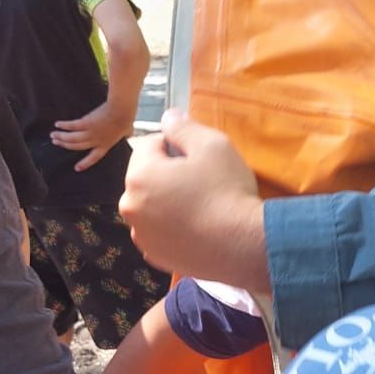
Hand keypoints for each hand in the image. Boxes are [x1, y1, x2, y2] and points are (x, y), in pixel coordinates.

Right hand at [51, 102, 134, 171]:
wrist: (121, 110)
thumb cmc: (126, 119)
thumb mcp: (127, 131)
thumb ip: (125, 135)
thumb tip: (128, 134)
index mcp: (105, 145)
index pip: (94, 158)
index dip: (85, 163)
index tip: (76, 168)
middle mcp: (95, 141)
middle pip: (77, 146)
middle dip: (65, 145)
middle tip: (56, 143)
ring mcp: (90, 133)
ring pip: (72, 138)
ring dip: (61, 137)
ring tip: (53, 136)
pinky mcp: (86, 123)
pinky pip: (72, 126)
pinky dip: (64, 126)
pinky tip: (57, 124)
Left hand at [119, 110, 269, 291]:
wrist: (244, 245)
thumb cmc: (227, 191)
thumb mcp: (212, 145)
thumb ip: (184, 127)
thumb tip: (168, 117)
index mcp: (140, 175)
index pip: (150, 144)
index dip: (177, 144)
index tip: (199, 156)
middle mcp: (131, 206)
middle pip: (147, 176)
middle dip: (169, 174)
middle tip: (202, 180)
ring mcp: (142, 235)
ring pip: (152, 206)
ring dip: (168, 201)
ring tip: (201, 205)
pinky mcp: (155, 257)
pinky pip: (159, 232)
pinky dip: (172, 227)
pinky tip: (197, 226)